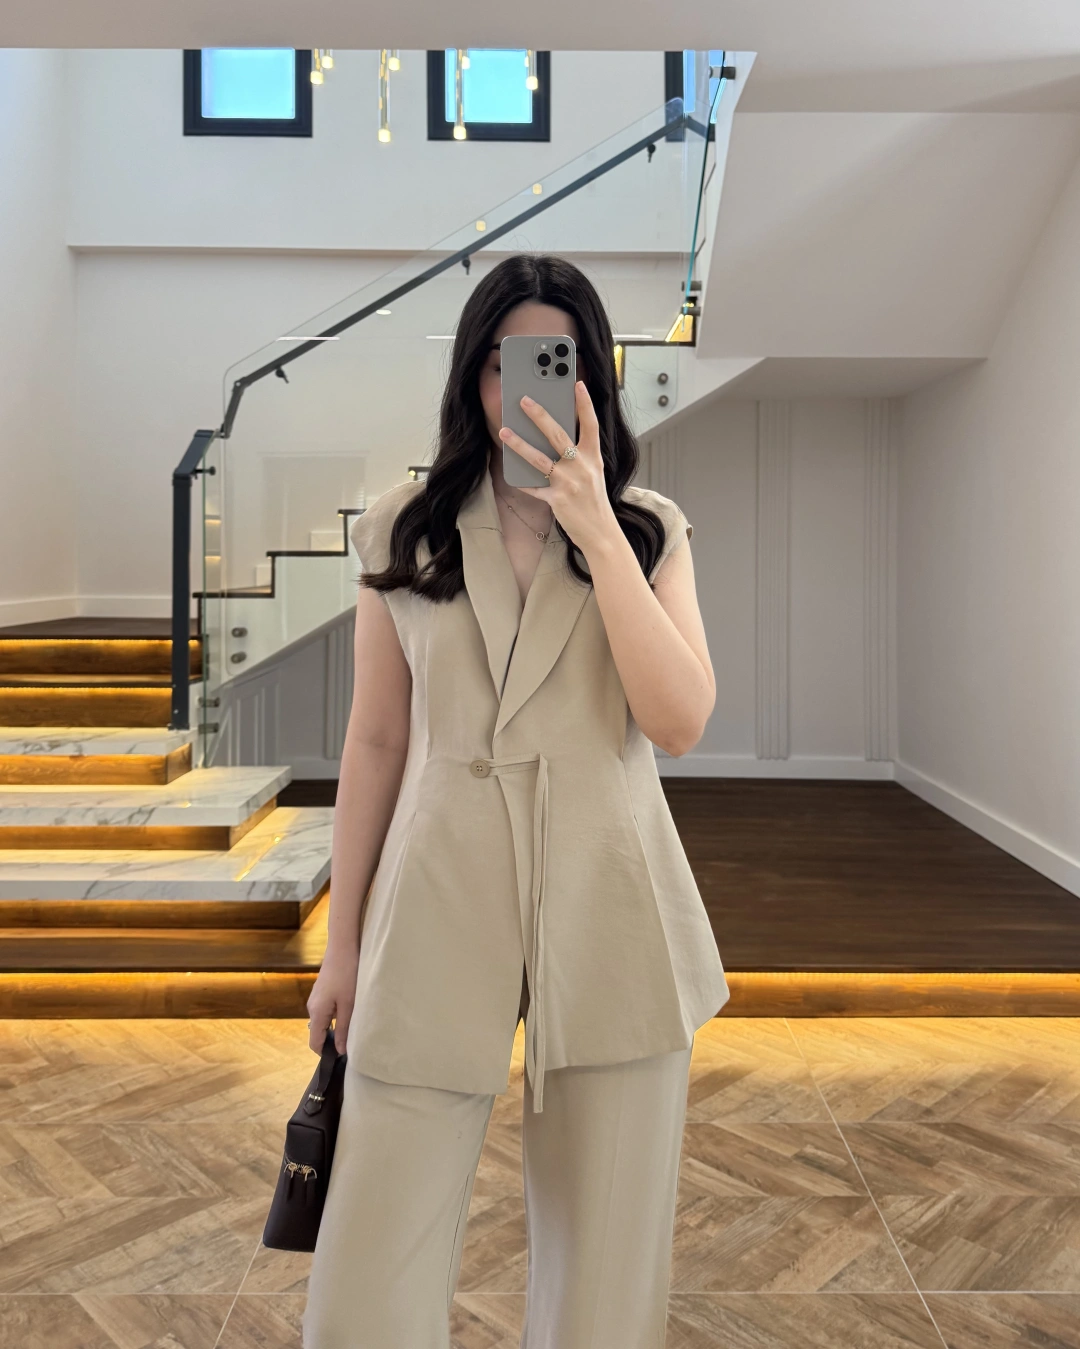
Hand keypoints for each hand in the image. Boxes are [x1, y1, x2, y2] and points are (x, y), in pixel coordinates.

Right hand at [306, 946, 358, 1054]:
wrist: (343, 946)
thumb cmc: (347, 974)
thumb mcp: (349, 1005)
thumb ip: (343, 1029)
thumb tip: (339, 1050)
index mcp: (317, 1013)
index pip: (315, 1043)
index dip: (326, 1053)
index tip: (341, 1058)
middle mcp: (313, 1006)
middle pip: (319, 1032)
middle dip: (333, 1040)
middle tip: (353, 1042)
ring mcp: (317, 998)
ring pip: (324, 1020)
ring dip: (337, 1026)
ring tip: (355, 1025)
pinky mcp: (323, 990)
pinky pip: (327, 1010)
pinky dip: (337, 1015)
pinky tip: (352, 1009)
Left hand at [498, 380, 619, 555]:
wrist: (601, 532)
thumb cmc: (595, 501)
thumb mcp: (593, 473)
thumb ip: (579, 456)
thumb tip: (554, 439)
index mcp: (594, 457)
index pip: (591, 424)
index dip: (584, 404)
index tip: (577, 384)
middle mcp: (582, 467)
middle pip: (558, 435)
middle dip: (539, 415)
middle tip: (524, 400)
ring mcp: (569, 483)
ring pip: (539, 459)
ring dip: (519, 444)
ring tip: (504, 432)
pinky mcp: (557, 499)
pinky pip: (534, 487)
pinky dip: (522, 481)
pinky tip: (511, 474)